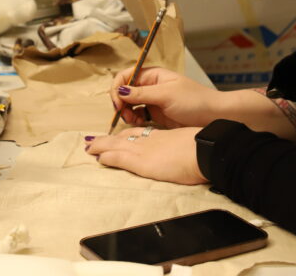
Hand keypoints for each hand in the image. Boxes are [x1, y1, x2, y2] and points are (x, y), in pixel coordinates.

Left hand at [84, 126, 206, 184]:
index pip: (138, 133)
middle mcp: (150, 141)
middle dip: (108, 138)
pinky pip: (119, 156)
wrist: (206, 150)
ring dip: (102, 146)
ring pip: (117, 144)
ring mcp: (144, 150)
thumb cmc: (204, 148)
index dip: (125, 135)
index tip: (117, 136)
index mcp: (162, 136)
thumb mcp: (189, 144)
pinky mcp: (141, 161)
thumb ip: (180, 148)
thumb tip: (185, 154)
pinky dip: (108, 156)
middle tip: (94, 140)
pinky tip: (98, 157)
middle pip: (124, 136)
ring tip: (89, 147)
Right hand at [110, 66, 221, 128]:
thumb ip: (142, 93)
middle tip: (124, 115)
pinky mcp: (156, 115)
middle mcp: (150, 86)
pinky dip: (134, 120)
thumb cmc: (194, 101)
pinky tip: (138, 124)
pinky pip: (138, 115)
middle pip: (125, 91)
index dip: (118, 88)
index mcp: (152, 75)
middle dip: (121, 102)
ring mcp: (152, 101)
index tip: (118, 102)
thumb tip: (120, 90)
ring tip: (132, 121)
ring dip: (126, 112)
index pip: (125, 76)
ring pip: (129, 105)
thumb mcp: (166, 95)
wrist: (214, 117)